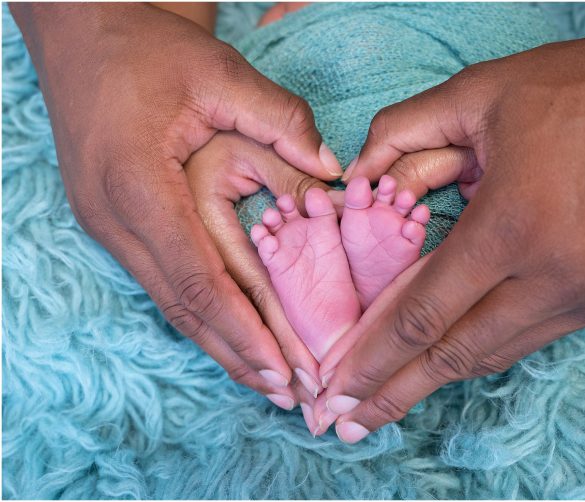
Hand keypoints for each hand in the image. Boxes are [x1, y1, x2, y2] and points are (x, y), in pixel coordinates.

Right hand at [11, 4, 341, 402]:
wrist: (79, 34)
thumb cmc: (144, 48)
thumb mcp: (216, 72)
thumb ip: (280, 119)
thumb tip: (332, 169)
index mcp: (136, 185)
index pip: (198, 277)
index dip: (244, 329)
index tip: (285, 369)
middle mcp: (114, 218)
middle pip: (184, 307)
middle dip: (240, 355)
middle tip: (291, 395)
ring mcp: (108, 226)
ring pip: (172, 303)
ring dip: (222, 346)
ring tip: (269, 383)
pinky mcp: (115, 223)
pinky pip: (165, 283)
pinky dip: (204, 316)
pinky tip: (233, 337)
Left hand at [317, 3, 584, 441]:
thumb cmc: (579, 88)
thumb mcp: (478, 93)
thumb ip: (401, 132)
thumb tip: (354, 175)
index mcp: (513, 227)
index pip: (425, 313)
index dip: (374, 356)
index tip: (335, 388)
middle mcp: (555, 277)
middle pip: (456, 355)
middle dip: (394, 392)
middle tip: (347, 423)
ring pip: (496, 353)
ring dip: (439, 378)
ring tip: (391, 400)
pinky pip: (532, 335)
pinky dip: (486, 347)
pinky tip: (454, 353)